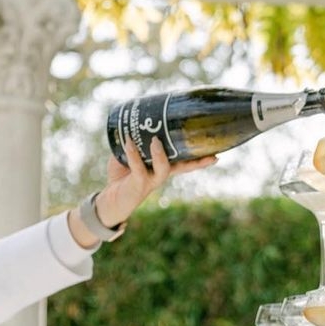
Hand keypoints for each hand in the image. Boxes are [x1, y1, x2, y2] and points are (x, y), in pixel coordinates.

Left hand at [94, 137, 217, 228]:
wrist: (109, 201)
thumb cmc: (120, 178)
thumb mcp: (125, 156)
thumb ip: (130, 142)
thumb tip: (129, 124)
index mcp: (162, 168)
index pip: (184, 163)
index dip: (199, 159)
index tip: (216, 155)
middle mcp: (160, 176)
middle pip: (183, 168)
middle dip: (196, 162)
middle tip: (208, 154)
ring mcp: (151, 182)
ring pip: (164, 169)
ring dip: (161, 154)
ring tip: (155, 140)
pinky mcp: (138, 185)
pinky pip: (139, 169)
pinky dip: (133, 154)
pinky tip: (128, 142)